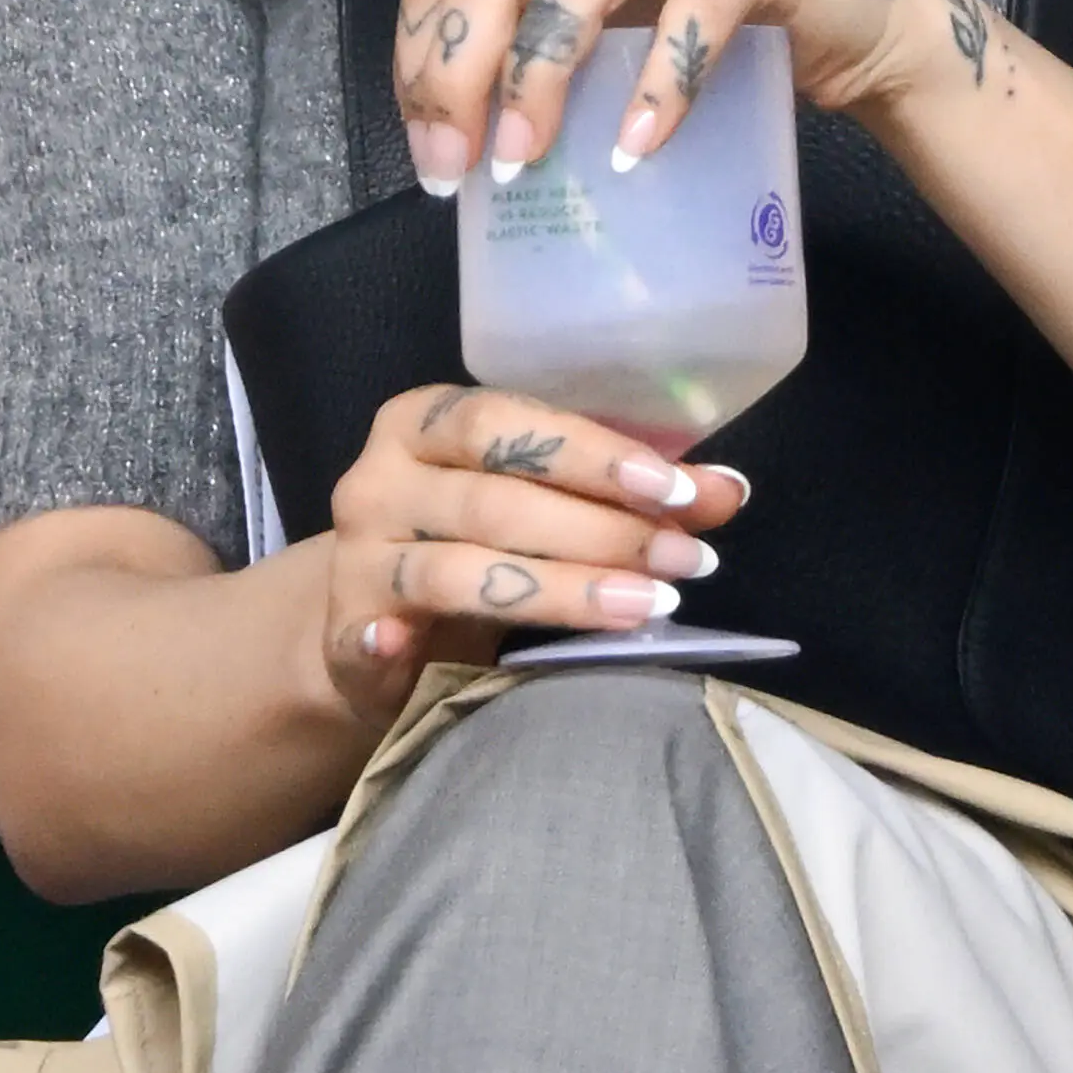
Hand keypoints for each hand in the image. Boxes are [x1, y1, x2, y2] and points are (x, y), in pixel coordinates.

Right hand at [312, 382, 748, 723]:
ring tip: (645, 607)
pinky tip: (420, 650)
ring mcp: (357, 554)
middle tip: (683, 562)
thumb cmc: (477, 541)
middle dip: (600, 531)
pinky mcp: (344, 626)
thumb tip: (728, 490)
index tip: (679, 492)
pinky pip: (373, 633)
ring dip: (560, 590)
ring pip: (459, 569)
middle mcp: (380, 477)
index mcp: (425, 422)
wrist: (376, 615)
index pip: (509, 423)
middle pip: (494, 500)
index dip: (594, 456)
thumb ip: (627, 491)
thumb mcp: (546, 501)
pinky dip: (396, 640)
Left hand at [391, 0, 1009, 186]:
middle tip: (464, 165)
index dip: (420, 56)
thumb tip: (448, 143)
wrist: (845, 13)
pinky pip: (695, 14)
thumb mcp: (598, 29)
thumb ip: (527, 50)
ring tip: (528, 160)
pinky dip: (659, 85)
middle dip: (460, 71)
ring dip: (541, 76)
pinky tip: (636, 148)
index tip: (430, 149)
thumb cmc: (698, 22)